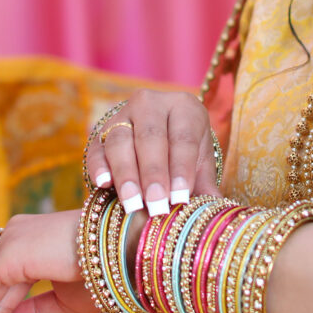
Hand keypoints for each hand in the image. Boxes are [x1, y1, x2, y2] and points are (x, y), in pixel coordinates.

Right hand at [85, 90, 222, 218]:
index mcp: (184, 106)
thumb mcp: (199, 161)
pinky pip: (97, 148)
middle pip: (150, 137)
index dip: (181, 168)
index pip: (183, 138)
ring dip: (126, 174)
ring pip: (121, 141)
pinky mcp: (100, 130)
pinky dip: (99, 166)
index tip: (180, 197)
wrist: (156, 137)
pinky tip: (103, 184)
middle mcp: (151, 103)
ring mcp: (122, 114)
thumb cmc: (184, 152)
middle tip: (156, 204)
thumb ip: (204, 183)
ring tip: (133, 202)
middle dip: (153, 173)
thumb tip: (215, 208)